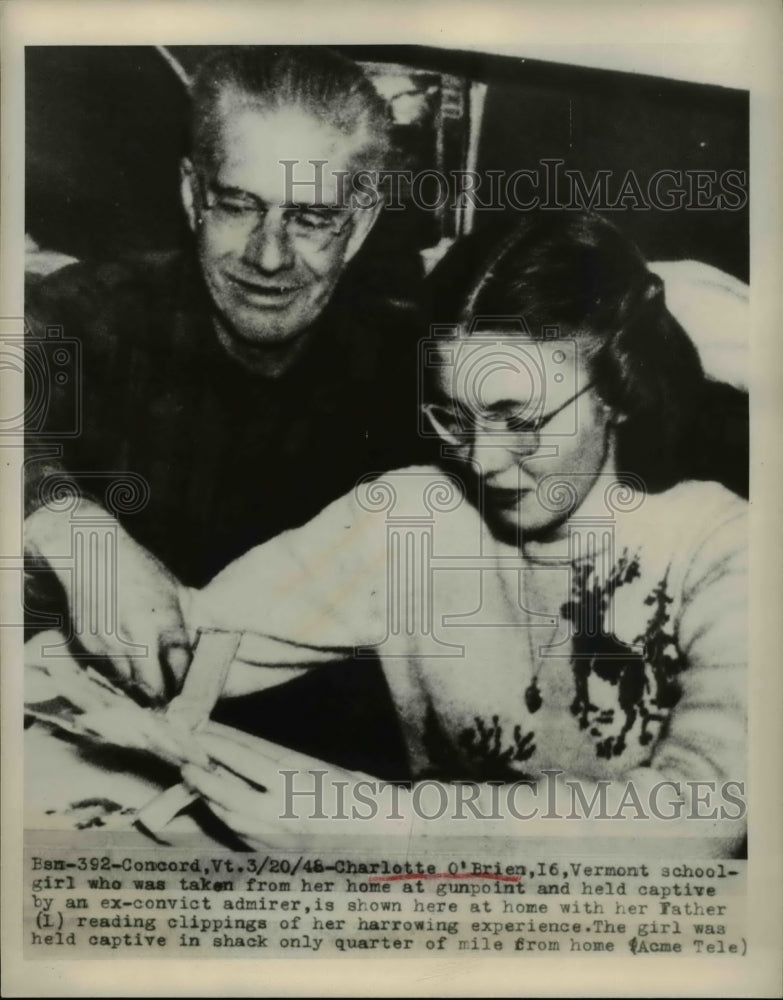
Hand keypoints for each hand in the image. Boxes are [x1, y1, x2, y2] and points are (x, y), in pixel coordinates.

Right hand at [24, 501, 189, 700]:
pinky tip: (130, 674)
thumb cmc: (138, 570)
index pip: (181, 667)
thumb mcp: (172, 590)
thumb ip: (183, 622)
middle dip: (164, 698)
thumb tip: (200, 651)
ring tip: (153, 695)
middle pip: (154, 685)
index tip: (192, 697)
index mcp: (166, 617)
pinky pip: (109, 672)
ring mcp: (111, 641)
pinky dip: (120, 677)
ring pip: (130, 683)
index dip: (188, 686)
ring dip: (141, 690)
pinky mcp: (89, 644)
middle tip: (172, 704)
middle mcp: (138, 633)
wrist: (90, 553)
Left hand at [181, 729, 412, 849]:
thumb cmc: (366, 798)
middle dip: (203, 776)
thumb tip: (255, 755)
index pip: (246, 760)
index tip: (199, 731)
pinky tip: (223, 809)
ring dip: (212, 799)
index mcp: (299, 783)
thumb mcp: (327, 771)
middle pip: (229, 792)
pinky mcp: (285, 857)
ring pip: (233, 818)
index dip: (219, 745)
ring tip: (197, 781)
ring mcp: (282, 839)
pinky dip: (230, 820)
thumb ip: (290, 765)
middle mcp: (285, 812)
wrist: (393, 839)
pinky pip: (246, 837)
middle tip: (185, 759)